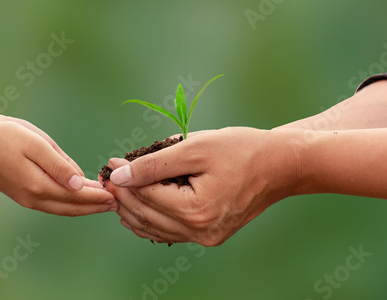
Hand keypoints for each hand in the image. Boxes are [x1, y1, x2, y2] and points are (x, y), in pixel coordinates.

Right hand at [0, 115, 117, 215]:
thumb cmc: (3, 135)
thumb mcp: (36, 143)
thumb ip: (59, 165)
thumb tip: (81, 183)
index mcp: (39, 185)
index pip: (77, 195)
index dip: (98, 196)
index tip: (117, 196)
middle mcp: (33, 197)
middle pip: (72, 207)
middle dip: (95, 206)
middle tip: (116, 203)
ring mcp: (26, 198)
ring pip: (62, 208)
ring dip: (83, 207)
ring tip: (102, 203)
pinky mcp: (21, 194)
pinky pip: (51, 203)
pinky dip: (69, 203)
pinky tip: (77, 197)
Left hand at [104, 127, 298, 245]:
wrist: (278, 166)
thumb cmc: (241, 150)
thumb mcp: (195, 148)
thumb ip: (154, 164)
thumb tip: (120, 175)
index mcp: (196, 210)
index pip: (145, 196)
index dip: (123, 180)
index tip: (110, 164)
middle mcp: (200, 231)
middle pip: (145, 215)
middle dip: (122, 196)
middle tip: (107, 176)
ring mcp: (205, 237)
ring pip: (154, 227)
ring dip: (132, 210)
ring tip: (117, 191)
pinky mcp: (209, 235)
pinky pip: (170, 232)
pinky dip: (150, 221)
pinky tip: (136, 211)